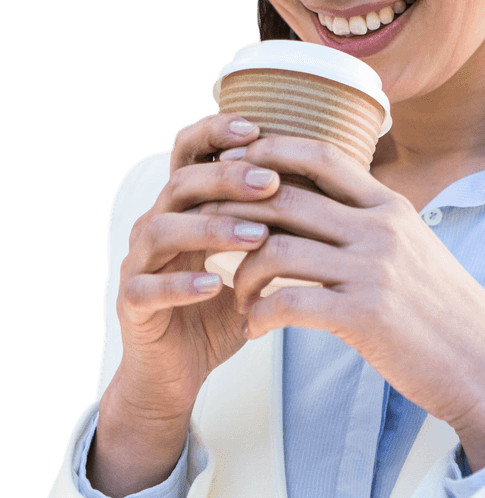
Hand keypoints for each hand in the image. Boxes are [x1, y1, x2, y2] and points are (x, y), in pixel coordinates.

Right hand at [111, 113, 281, 422]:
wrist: (179, 370)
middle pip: (182, 183)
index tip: (257, 127)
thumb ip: (280, 221)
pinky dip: (183, 283)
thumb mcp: (255, 258)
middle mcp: (156, 223)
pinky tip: (218, 285)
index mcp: (185, 204)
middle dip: (228, 178)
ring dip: (212, 228)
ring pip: (163, 229)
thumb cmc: (223, 305)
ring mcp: (139, 261)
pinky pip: (148, 287)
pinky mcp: (131, 303)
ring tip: (257, 236)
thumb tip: (339, 181)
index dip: (216, 133)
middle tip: (271, 182)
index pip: (190, 151)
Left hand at [201, 135, 484, 468]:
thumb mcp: (413, 248)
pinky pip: (287, 302)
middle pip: (286, 197)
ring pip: (277, 249)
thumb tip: (320, 207)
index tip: (236, 160)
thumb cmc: (442, 309)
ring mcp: (372, 270)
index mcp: (391, 206)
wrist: (484, 362)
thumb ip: (370, 223)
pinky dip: (259, 314)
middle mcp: (380, 228)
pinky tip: (253, 327)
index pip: (323, 155)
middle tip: (210, 229)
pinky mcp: (363, 315)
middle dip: (236, 210)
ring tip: (238, 293)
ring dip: (242, 272)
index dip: (272, 149)